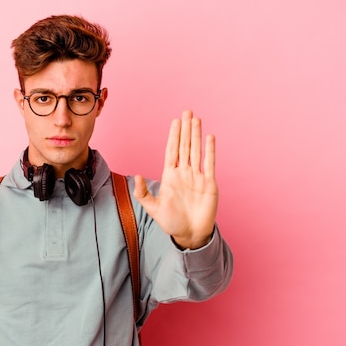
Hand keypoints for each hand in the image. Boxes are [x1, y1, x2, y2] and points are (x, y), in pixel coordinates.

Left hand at [133, 110, 217, 248]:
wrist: (190, 234)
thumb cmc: (171, 223)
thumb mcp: (153, 208)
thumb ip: (143, 193)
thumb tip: (136, 176)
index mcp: (170, 176)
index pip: (172, 151)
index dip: (173, 136)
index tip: (175, 121)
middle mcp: (184, 173)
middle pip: (185, 146)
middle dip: (185, 129)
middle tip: (187, 111)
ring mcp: (197, 176)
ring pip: (197, 150)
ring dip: (197, 135)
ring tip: (197, 119)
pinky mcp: (209, 183)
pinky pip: (210, 163)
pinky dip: (210, 150)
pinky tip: (210, 137)